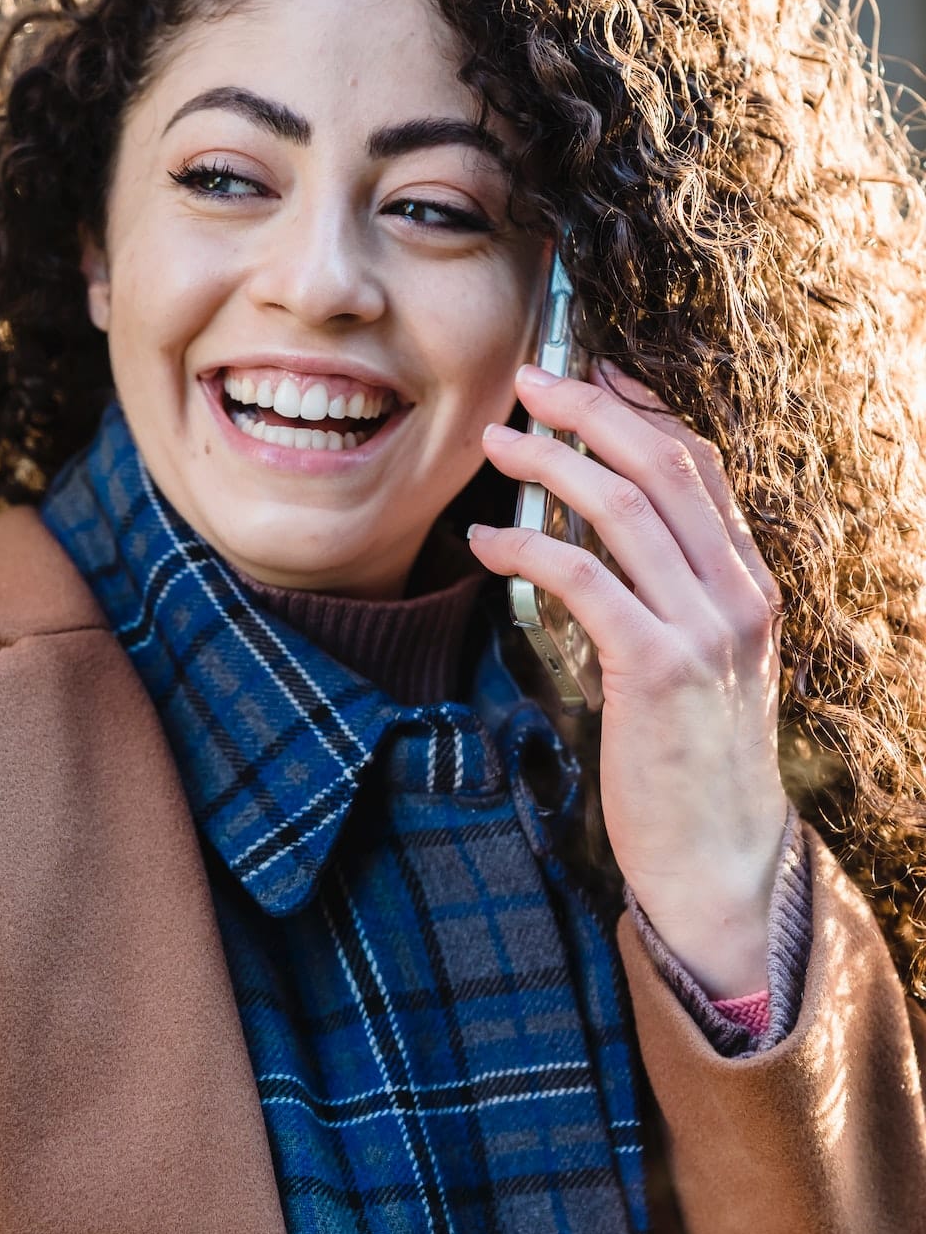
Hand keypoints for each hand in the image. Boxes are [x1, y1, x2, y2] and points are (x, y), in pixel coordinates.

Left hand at [468, 359, 790, 998]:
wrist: (719, 860)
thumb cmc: (690, 765)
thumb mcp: (696, 666)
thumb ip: (666, 599)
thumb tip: (598, 538)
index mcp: (748, 586)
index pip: (700, 468)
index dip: (640, 409)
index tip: (587, 373)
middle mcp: (737, 594)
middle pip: (666, 464)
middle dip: (591, 409)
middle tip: (527, 381)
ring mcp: (704, 629)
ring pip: (626, 507)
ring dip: (552, 462)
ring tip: (495, 442)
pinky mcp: (658, 668)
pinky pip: (586, 578)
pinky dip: (528, 546)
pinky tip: (486, 542)